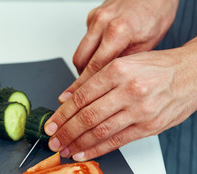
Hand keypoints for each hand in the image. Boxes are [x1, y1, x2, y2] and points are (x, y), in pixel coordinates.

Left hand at [44, 38, 196, 160]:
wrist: (192, 74)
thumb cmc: (156, 68)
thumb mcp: (123, 64)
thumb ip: (95, 81)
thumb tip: (67, 98)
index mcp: (118, 70)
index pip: (81, 96)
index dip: (62, 114)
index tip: (51, 124)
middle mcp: (128, 90)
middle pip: (87, 116)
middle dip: (65, 132)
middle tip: (53, 140)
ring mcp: (140, 110)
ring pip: (100, 131)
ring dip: (78, 143)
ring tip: (64, 149)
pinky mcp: (149, 127)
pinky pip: (117, 142)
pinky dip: (97, 150)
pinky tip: (83, 153)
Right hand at [59, 0, 178, 102]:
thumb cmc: (154, 13)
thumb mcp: (147, 44)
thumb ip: (125, 64)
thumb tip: (110, 85)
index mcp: (118, 30)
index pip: (95, 67)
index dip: (86, 87)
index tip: (80, 99)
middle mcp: (102, 22)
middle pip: (81, 61)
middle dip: (81, 80)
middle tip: (84, 93)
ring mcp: (95, 18)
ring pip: (79, 52)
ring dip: (84, 67)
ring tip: (93, 78)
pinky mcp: (91, 16)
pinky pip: (85, 41)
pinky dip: (89, 52)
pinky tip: (99, 57)